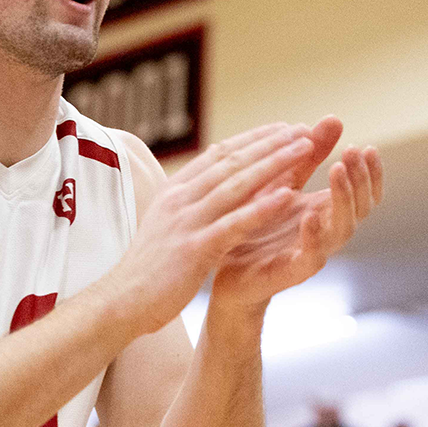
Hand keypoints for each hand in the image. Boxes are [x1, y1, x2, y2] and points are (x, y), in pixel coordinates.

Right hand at [106, 122, 315, 333]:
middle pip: (231, 163)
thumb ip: (189, 199)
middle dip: (270, 143)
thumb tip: (208, 177)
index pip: (218, 155)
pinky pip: (235, 223)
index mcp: (173, 191)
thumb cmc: (149, 265)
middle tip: (303, 129)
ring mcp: (186, 222)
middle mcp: (179, 199)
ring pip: (236, 185)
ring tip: (304, 149)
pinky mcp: (195, 248)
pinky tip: (289, 195)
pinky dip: (262, 207)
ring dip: (273, 164)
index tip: (282, 128)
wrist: (123, 299)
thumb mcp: (167, 222)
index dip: (253, 139)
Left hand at [209, 128, 381, 308]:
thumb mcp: (281, 183)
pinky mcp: (293, 270)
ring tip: (337, 171)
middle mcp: (326, 230)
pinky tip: (310, 215)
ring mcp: (314, 251)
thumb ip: (307, 157)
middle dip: (360, 178)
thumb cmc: (256, 225)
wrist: (225, 269)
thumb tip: (333, 119)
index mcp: (326, 209)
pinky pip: (313, 255)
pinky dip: (314, 236)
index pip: (363, 191)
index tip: (367, 146)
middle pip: (361, 206)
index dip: (370, 171)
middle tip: (353, 152)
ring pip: (343, 228)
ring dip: (343, 198)